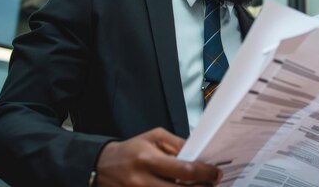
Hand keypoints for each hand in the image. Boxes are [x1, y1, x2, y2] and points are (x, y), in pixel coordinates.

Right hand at [95, 128, 221, 186]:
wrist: (102, 165)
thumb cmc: (132, 149)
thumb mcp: (154, 137)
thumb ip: (178, 144)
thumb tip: (199, 155)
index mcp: (148, 160)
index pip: (183, 170)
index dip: (204, 173)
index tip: (216, 173)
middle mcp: (142, 181)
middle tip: (214, 183)